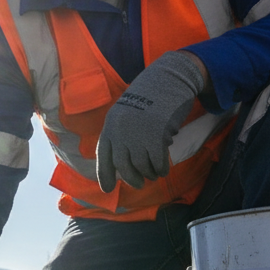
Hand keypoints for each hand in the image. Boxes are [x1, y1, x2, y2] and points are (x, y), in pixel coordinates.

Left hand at [95, 51, 205, 191]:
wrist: (166, 80)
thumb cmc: (147, 99)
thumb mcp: (126, 115)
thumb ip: (121, 135)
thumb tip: (122, 164)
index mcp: (110, 125)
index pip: (103, 156)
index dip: (104, 174)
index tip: (107, 190)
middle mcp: (120, 131)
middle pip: (122, 165)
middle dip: (131, 179)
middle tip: (139, 184)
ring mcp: (137, 133)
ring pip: (141, 165)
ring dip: (149, 174)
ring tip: (154, 174)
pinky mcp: (155, 134)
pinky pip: (157, 161)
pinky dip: (161, 168)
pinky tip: (163, 169)